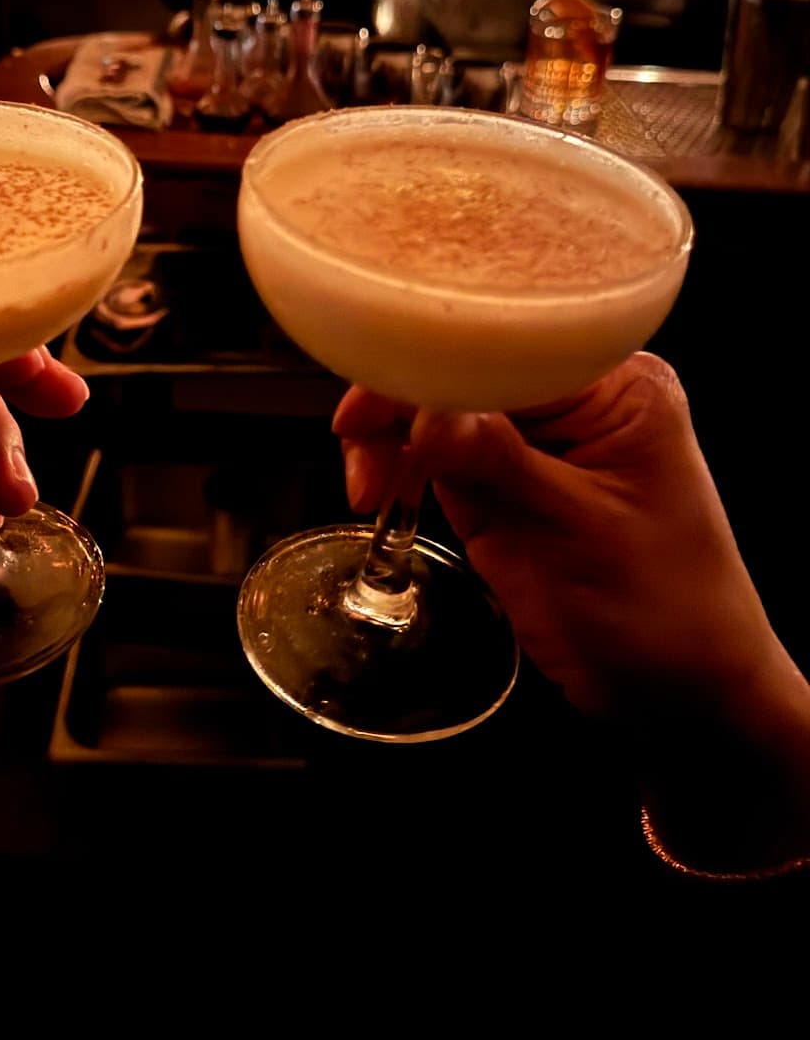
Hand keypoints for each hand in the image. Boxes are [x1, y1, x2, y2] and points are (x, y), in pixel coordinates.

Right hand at [333, 353, 791, 723]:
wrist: (684, 696)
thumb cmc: (665, 609)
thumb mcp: (580, 530)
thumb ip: (498, 461)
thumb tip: (420, 414)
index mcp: (614, 385)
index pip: (508, 343)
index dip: (432, 359)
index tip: (374, 398)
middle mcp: (571, 401)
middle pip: (462, 368)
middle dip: (400, 402)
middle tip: (356, 447)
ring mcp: (532, 445)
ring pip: (435, 411)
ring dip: (389, 440)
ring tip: (367, 487)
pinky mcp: (500, 490)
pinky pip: (434, 457)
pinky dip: (399, 469)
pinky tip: (381, 492)